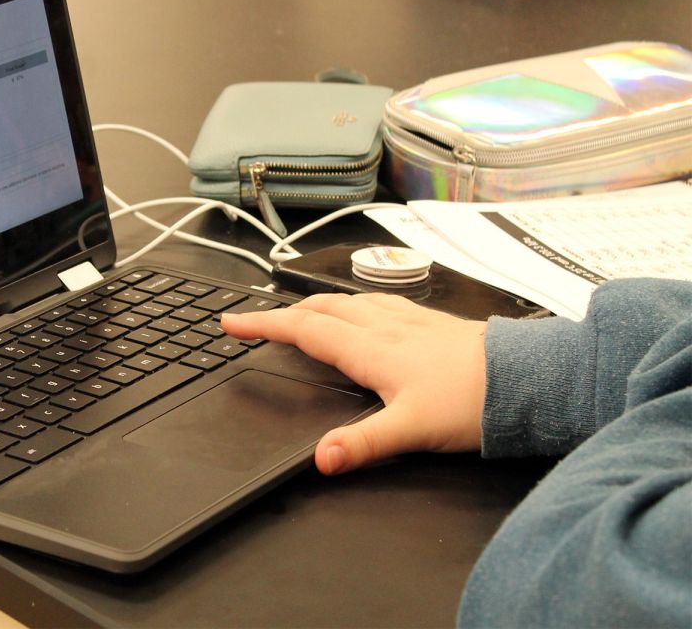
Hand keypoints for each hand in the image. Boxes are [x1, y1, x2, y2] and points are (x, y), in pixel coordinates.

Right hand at [220, 293, 487, 474]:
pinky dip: (353, 305)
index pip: (304, 330)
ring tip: (302, 312)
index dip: (263, 326)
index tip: (231, 323)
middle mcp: (385, 327)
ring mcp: (410, 321)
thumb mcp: (412, 430)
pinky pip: (379, 304)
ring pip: (349, 302)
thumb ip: (362, 444)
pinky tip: (366, 313)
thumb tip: (321, 459)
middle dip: (283, 313)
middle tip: (257, 321)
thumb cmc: (475, 401)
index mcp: (371, 349)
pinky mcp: (432, 324)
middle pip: (321, 309)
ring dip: (316, 305)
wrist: (530, 379)